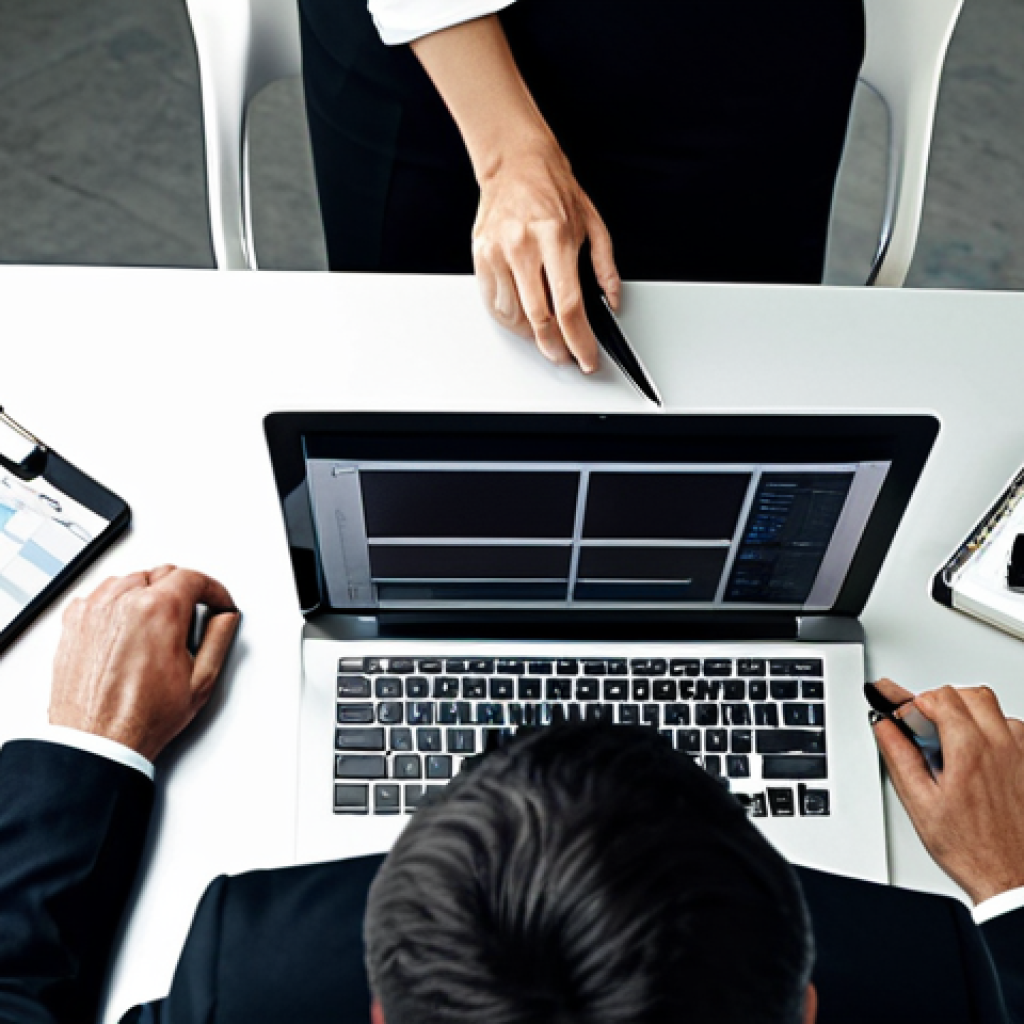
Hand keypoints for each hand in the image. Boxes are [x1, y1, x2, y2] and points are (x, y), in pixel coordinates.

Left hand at [49, 566, 239, 761]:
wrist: (98, 742)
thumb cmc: (142, 718)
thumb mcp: (200, 680)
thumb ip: (219, 638)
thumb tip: (225, 617)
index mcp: (158, 611)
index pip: (193, 578)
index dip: (213, 590)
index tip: (216, 602)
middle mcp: (122, 603)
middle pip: (162, 573)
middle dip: (183, 590)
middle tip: (191, 616)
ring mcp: (94, 611)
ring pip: (130, 580)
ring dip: (148, 593)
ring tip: (158, 624)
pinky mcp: (74, 623)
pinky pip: (100, 596)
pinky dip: (116, 603)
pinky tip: (127, 627)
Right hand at [472, 140, 619, 372]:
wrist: (515, 162)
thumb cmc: (553, 189)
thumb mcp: (592, 222)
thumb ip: (605, 266)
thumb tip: (612, 301)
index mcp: (555, 236)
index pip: (568, 306)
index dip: (579, 341)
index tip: (586, 357)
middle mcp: (523, 245)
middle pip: (539, 319)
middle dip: (557, 347)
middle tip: (568, 355)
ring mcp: (497, 251)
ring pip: (515, 317)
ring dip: (534, 336)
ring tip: (548, 335)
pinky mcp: (480, 255)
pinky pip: (495, 304)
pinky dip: (512, 320)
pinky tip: (526, 319)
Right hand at [872, 678, 1023, 902]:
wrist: (1010, 878)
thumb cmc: (970, 848)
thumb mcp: (920, 802)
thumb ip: (899, 755)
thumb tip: (885, 727)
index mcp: (969, 751)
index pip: (940, 697)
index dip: (916, 704)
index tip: (905, 718)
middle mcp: (1000, 747)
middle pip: (968, 695)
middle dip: (942, 703)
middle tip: (927, 727)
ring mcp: (1021, 755)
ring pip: (993, 709)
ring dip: (969, 715)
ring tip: (953, 741)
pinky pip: (1015, 729)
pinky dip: (993, 731)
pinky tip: (979, 755)